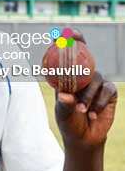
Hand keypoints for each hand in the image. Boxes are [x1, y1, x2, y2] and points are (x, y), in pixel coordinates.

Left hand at [54, 31, 117, 150]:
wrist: (84, 138)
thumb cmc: (69, 123)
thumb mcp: (63, 114)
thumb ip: (64, 104)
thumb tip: (64, 95)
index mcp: (66, 77)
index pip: (65, 57)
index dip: (64, 42)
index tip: (61, 33)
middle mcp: (82, 76)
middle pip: (84, 54)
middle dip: (79, 42)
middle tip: (74, 37)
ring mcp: (97, 82)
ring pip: (95, 78)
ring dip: (88, 95)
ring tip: (82, 109)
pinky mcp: (109, 92)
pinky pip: (107, 90)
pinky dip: (99, 102)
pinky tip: (93, 113)